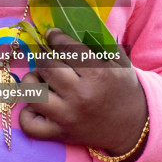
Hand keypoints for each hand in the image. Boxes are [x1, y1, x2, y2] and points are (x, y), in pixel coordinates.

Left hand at [21, 29, 148, 159]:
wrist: (133, 125)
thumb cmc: (122, 88)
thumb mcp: (119, 61)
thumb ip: (97, 42)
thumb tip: (67, 27)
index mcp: (99, 74)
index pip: (65, 47)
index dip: (55, 37)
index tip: (52, 36)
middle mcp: (82, 95)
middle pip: (46, 65)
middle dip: (45, 58)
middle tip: (51, 60)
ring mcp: (68, 116)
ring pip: (32, 92)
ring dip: (33, 82)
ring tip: (42, 81)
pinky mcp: (61, 134)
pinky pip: (29, 124)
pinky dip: (28, 114)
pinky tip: (39, 106)